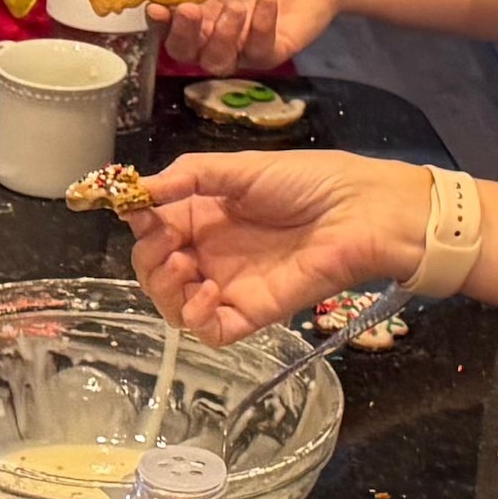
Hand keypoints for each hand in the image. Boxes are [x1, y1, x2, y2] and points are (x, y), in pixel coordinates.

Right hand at [127, 149, 428, 340]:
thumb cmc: (307, 182)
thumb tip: (138, 191)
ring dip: (163, 287)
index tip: (136, 210)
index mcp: (206, 215)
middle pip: (156, 271)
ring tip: (184, 265)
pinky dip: (194, 317)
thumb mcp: (240, 167)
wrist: (360, 211)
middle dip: (148, 257)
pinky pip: (209, 331)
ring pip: (173, 305)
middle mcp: (212, 253)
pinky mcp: (251, 313)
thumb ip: (189, 177)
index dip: (140, 224)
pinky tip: (204, 292)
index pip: (154, 229)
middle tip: (166, 242)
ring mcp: (229, 286)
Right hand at [136, 0, 345, 72]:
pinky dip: (260, 28)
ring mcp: (242, 44)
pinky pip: (258, 52)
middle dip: (183, 35)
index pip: (166, 21)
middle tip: (191, 10)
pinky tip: (267, 2)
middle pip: (184, 51)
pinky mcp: (271, 51)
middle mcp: (214, 30)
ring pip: (217, 61)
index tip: (156, 6)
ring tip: (236, 7)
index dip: (157, 19)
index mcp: (197, 4)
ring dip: (220, 38)